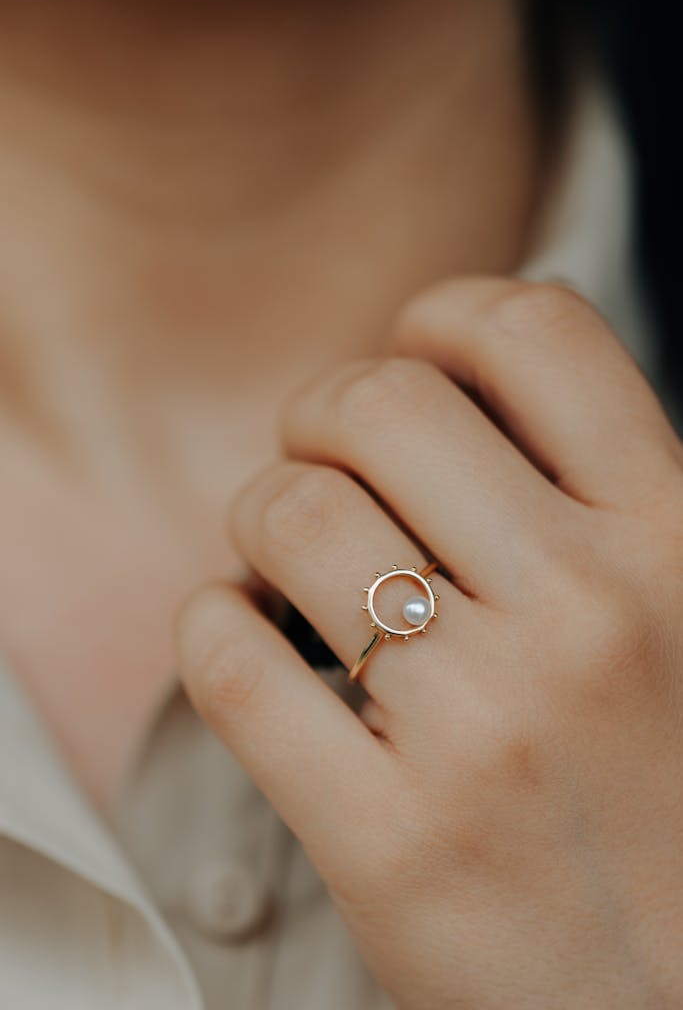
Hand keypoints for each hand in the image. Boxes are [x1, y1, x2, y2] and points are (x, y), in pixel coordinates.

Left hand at [176, 278, 682, 1008]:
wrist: (681, 1003)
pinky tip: (247, 638)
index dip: (442, 318)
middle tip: (324, 464)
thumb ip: (601, 498)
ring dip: (259, 516)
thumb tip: (465, 380)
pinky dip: (212, 625)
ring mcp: (486, 731)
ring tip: (284, 562)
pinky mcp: (391, 843)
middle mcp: (590, 617)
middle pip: (379, 403)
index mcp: (675, 543)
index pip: (533, 331)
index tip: (411, 361)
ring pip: (290, 514)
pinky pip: (231, 661)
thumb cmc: (671, 789)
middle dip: (321, 415)